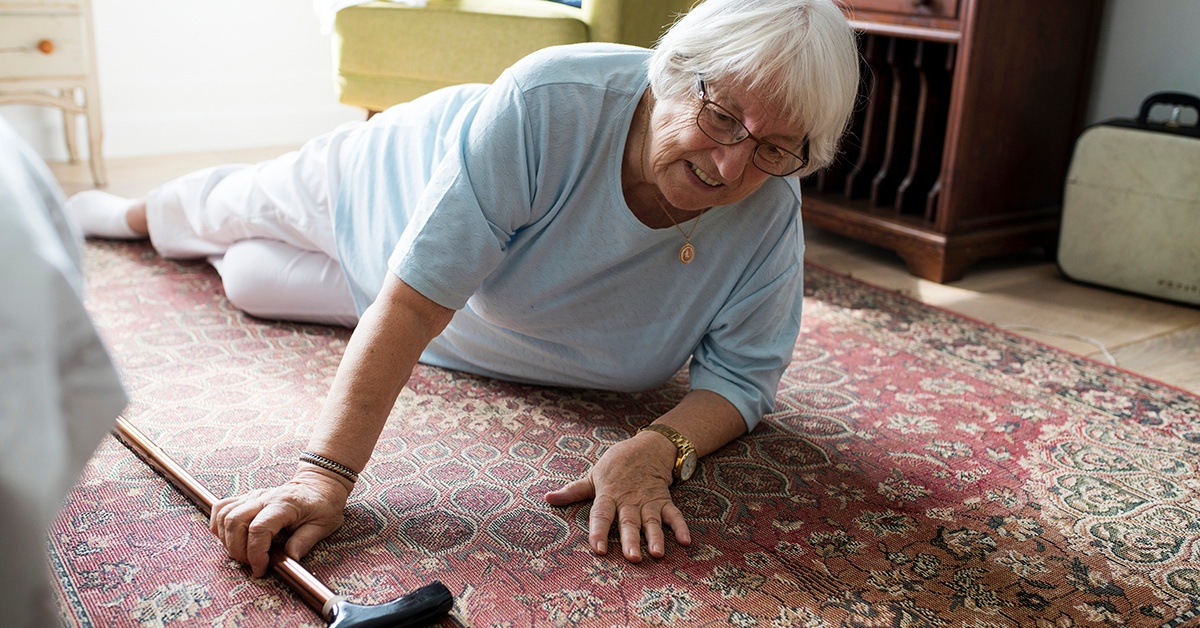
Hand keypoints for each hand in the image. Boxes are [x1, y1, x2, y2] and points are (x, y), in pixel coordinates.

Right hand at [210, 469, 349, 576]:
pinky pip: (221, 507)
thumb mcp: (323, 525)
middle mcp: (264, 498)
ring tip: (243, 553)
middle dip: (238, 549)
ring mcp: (253, 496)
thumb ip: (305, 542)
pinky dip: (218, 525)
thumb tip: (290, 559)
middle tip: (252, 563)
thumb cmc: (322, 505)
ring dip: (227, 539)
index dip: (255, 552)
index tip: (261, 568)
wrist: (318, 485)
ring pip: (224, 515)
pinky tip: (229, 538)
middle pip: (235, 522)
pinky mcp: (246, 498)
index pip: (259, 528)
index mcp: (285, 504)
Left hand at [544, 432, 690, 561]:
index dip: (598, 531)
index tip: (597, 549)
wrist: (648, 446)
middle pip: (629, 522)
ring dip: (655, 538)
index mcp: (609, 495)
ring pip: (652, 522)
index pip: (601, 514)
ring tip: (657, 554)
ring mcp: (648, 501)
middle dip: (630, 540)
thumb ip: (573, 491)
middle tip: (632, 558)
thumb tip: (547, 498)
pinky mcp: (664, 500)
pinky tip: (686, 542)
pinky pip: (674, 514)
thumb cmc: (617, 464)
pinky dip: (681, 527)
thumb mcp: (594, 475)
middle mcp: (629, 501)